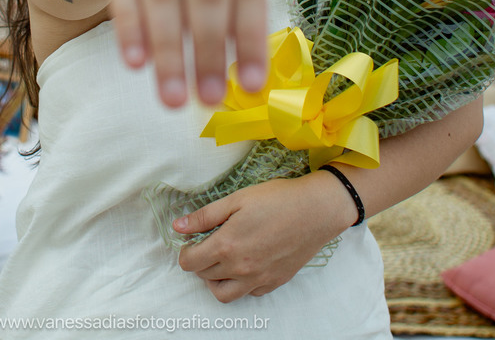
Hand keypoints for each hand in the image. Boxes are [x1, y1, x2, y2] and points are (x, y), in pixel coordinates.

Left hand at [173, 174, 352, 302]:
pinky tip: (245, 264)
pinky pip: (248, 293)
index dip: (185, 252)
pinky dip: (240, 284)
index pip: (190, 263)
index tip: (192, 241)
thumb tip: (178, 226)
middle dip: (200, 261)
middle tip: (207, 244)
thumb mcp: (236, 200)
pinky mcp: (274, 282)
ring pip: (223, 293)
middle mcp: (240, 268)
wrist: (316, 211)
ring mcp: (258, 278)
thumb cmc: (277, 199)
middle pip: (204, 276)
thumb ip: (205, 216)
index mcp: (226, 246)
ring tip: (222, 260)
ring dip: (216, 280)